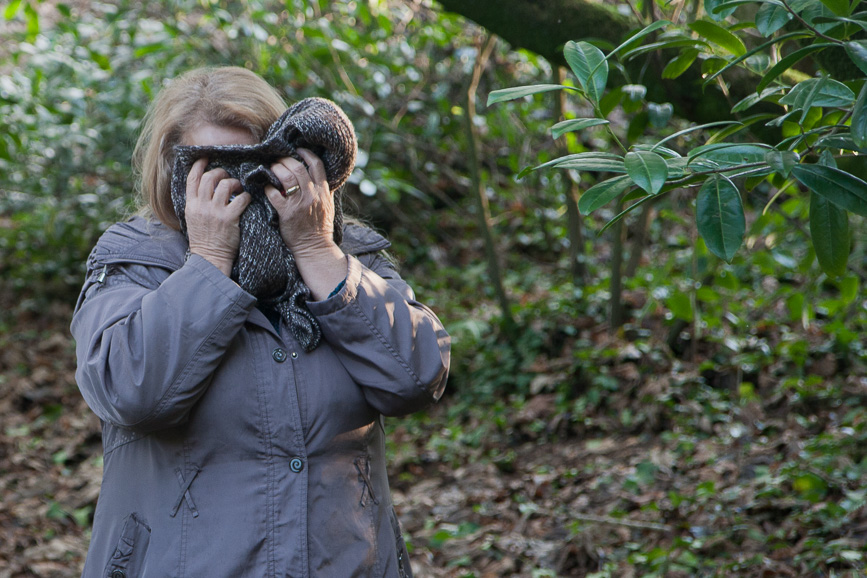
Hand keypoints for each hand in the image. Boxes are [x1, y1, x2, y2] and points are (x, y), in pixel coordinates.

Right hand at [185, 158, 250, 275]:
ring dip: (234, 183)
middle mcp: (201, 206)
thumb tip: (205, 189)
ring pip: (225, 185)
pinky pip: (241, 199)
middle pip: (209, 177)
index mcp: (190, 205)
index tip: (205, 158)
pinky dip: (246, 196)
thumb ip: (197, 203)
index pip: (192, 179)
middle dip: (220, 172)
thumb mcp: (192, 219)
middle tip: (227, 177)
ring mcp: (215, 212)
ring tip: (239, 188)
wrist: (209, 258)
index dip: (198, 165)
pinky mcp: (230, 219)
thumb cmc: (203, 240)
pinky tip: (247, 199)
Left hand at [264, 148, 346, 299]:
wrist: (314, 247)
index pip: (316, 164)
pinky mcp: (286, 213)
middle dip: (285, 160)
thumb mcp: (327, 205)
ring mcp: (299, 203)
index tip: (297, 150)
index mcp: (323, 191)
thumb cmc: (319, 227)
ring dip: (276, 170)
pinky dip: (268, 187)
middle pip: (298, 167)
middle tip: (278, 161)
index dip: (305, 153)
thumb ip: (322, 190)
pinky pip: (273, 194)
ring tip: (271, 170)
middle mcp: (312, 195)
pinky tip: (266, 187)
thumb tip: (315, 174)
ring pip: (286, 176)